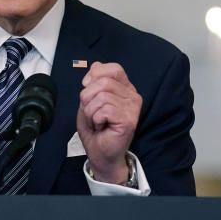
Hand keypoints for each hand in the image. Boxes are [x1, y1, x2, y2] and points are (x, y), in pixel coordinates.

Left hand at [76, 62, 141, 183]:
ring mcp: (132, 107)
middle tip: (92, 113)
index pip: (112, 68)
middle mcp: (132, 95)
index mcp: (124, 88)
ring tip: (97, 122)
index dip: (94, 77)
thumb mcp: (89, 100)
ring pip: (101, 96)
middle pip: (103, 81)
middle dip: (88, 98)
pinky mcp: (128, 120)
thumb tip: (95, 66)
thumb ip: (93, 82)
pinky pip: (104, 110)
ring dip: (91, 112)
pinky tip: (101, 127)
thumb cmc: (96, 129)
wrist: (100, 153)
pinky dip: (95, 120)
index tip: (89, 93)